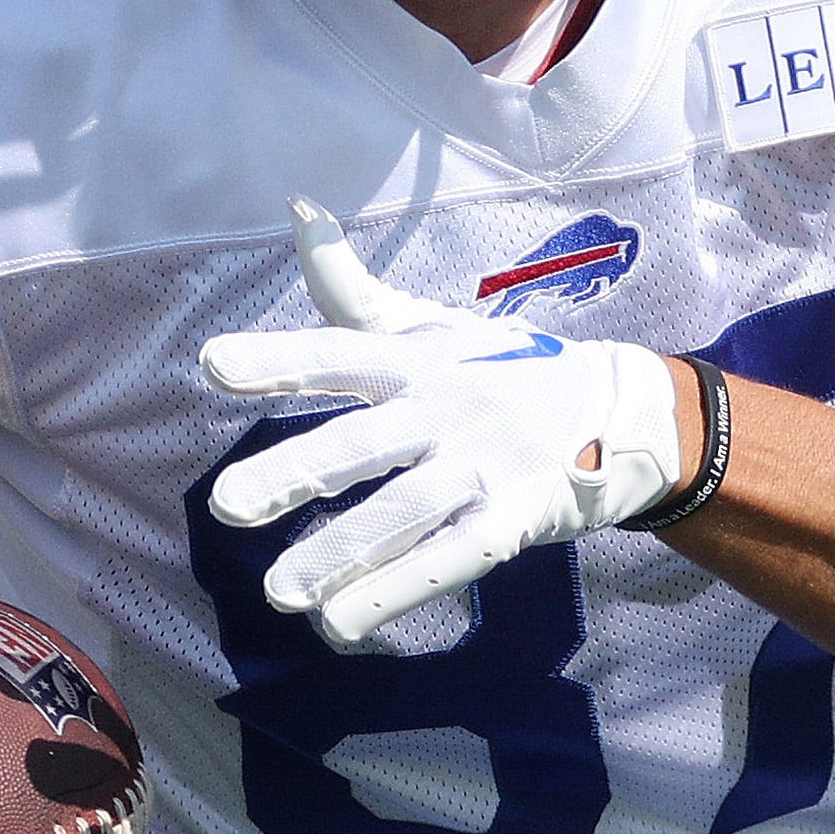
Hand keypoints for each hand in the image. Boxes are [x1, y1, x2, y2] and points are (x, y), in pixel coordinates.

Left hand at [194, 202, 686, 646]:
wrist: (620, 413)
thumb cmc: (502, 368)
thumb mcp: (430, 324)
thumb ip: (353, 288)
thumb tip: (298, 210)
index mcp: (417, 360)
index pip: (338, 355)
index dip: (278, 360)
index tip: (214, 364)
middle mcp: (446, 410)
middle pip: (362, 446)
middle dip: (294, 474)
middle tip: (227, 503)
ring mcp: (482, 467)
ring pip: (402, 514)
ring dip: (340, 553)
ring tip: (282, 592)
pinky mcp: (512, 519)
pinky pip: (450, 559)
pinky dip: (397, 591)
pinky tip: (342, 623)